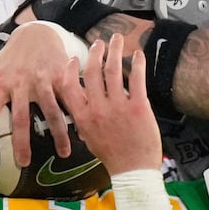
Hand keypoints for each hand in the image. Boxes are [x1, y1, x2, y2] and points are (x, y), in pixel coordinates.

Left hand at [0, 22, 84, 164]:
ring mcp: (43, 79)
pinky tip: (82, 132)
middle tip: (23, 164)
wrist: (36, 33)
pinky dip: (76, 116)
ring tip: (62, 154)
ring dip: (58, 134)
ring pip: (51, 111)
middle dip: (22, 143)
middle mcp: (20, 82)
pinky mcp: (61, 75)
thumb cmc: (9, 58)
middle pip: (21, 117)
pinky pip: (69, 99)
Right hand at [58, 36, 160, 175]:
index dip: (71, 69)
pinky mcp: (138, 107)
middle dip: (95, 52)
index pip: (70, 86)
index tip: (74, 58)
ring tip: (117, 39)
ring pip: (113, 70)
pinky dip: (137, 63)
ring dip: (114, 51)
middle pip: (92, 72)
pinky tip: (138, 54)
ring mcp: (118, 107)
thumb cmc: (113, 156)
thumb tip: (79, 107)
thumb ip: (84, 119)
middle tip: (99, 42)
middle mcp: (98, 109)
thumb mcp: (90, 138)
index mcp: (83, 117)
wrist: (133, 170)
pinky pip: (136, 79)